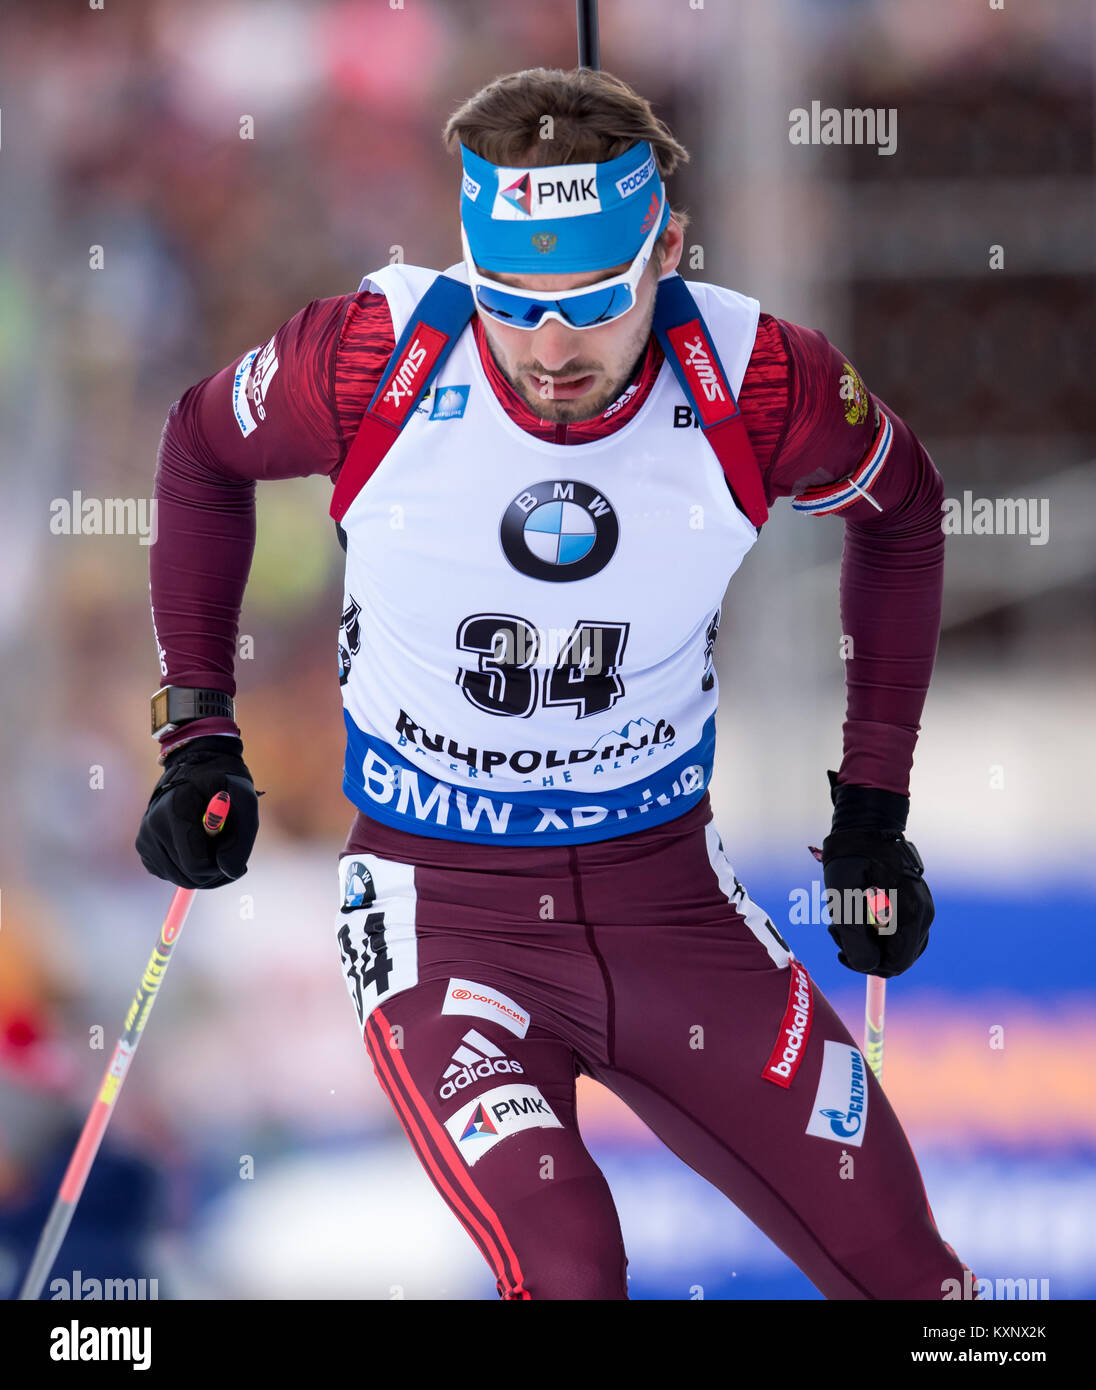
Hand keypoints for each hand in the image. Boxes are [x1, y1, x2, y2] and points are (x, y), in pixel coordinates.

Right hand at [136, 736, 259, 887]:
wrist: (195, 768)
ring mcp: (145, 838)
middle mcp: (153, 825)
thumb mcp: (245, 800)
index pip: (197, 864)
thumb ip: (241, 838)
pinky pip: (171, 873)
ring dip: (203, 870)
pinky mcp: (144, 848)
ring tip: (213, 843)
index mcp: (176, 810)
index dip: (221, 863)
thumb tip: (230, 871)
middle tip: (227, 847)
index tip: (230, 842)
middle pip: (188, 876)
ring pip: (180, 878)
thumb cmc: (223, 784)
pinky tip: (196, 845)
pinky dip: (187, 867)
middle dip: (213, 869)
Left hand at [814, 769, 933, 977]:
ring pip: (896, 944)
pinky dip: (875, 928)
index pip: (895, 964)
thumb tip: (866, 966)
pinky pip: (897, 929)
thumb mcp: (843, 899)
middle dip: (865, 951)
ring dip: (868, 940)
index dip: (867, 967)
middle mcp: (923, 914)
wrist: (865, 828)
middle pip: (897, 956)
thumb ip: (855, 937)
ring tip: (842, 920)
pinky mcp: (915, 902)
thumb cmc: (851, 860)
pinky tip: (855, 912)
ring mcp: (922, 908)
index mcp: (910, 915)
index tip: (840, 952)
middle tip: (836, 930)